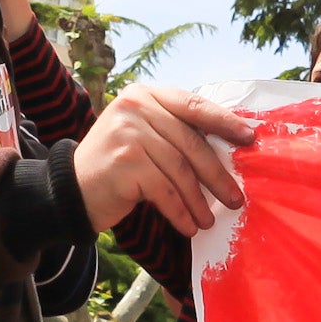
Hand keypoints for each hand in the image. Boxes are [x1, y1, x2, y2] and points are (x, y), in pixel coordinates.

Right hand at [73, 86, 256, 238]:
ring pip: (180, 171)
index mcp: (145, 95)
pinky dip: (181, 212)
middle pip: (191, 143)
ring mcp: (128, 133)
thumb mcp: (145, 136)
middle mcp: (135, 107)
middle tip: (236, 197)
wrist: (70, 190)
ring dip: (199, 200)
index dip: (224, 122)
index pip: (194, 105)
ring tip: (209, 220)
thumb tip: (231, 147)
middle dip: (217, 174)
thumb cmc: (118, 165)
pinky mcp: (125, 163)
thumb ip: (176, 132)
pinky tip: (190, 226)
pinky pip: (165, 191)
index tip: (250, 139)